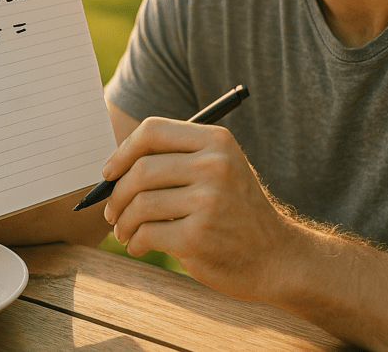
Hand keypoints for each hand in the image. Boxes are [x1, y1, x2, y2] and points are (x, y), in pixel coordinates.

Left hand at [103, 117, 291, 301]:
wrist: (277, 257)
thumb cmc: (237, 212)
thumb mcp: (220, 170)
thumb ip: (177, 159)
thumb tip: (115, 166)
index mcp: (217, 141)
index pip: (153, 130)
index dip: (123, 151)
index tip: (109, 172)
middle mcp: (214, 166)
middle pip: (140, 170)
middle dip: (116, 194)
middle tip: (111, 210)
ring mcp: (208, 201)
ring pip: (139, 204)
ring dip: (123, 222)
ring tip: (124, 232)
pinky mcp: (199, 237)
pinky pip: (147, 233)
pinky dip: (135, 242)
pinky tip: (139, 247)